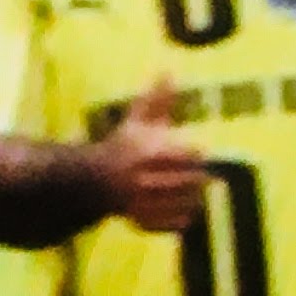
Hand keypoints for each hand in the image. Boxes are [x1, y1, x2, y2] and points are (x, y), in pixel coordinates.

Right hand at [91, 79, 209, 236]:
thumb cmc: (121, 147)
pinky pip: (166, 225)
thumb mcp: (137, 122)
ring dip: (193, 200)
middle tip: (204, 177)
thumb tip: (169, 70)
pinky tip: (186, 214)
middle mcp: (142, 180)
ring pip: (179, 204)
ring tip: (197, 194)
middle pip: (186, 181)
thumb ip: (157, 100)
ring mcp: (139, 202)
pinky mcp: (138, 220)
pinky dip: (179, 222)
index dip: (194, 154)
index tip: (197, 153)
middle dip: (197, 179)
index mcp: (145, 155)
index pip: (186, 155)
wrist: (90, 180)